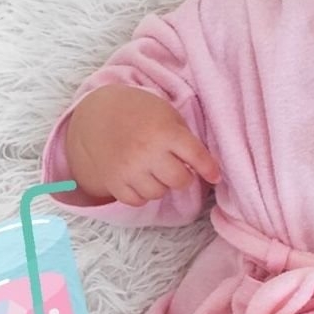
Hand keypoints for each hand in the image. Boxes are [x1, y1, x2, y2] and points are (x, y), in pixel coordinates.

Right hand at [64, 84, 220, 205]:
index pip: (196, 157)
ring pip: (158, 193)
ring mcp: (129, 168)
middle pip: (179, 181)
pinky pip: (137, 200)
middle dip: (183, 177)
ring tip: (153, 170)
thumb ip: (185, 138)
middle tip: (177, 168)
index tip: (215, 176)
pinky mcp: (114, 181)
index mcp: (165, 132)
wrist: (99, 114)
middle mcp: (147, 152)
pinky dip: (141, 193)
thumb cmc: (140, 113)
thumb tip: (205, 167)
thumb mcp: (167, 115)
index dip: (209, 169)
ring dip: (160, 185)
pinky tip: (139, 179)